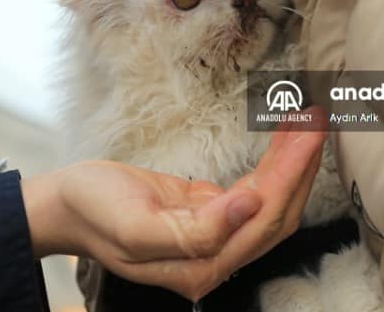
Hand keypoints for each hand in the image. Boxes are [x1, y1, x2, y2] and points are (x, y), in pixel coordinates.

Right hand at [21, 108, 326, 299]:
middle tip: (318, 117)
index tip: (308, 132)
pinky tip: (284, 138)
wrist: (64, 205)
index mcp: (201, 266)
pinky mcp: (207, 213)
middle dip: (302, 165)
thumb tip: (250, 207)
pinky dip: (273, 163)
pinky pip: (253, 191)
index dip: (292, 176)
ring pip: (270, 201)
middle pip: (277, 211)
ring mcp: (213, 236)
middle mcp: (215, 257)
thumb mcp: (136, 226)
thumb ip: (196, 232)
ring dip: (293, 161)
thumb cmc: (94, 212)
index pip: (264, 219)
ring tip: (309, 120)